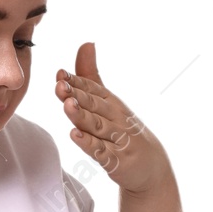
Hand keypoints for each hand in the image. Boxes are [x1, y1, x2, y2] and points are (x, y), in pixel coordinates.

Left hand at [56, 42, 172, 194]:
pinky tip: (75, 136)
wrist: (152, 168)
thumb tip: (86, 43)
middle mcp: (116, 119)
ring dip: (82, 116)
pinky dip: (89, 144)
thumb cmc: (125, 131)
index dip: (77, 82)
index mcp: (113, 104)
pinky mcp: (117, 161)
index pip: (94, 90)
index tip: (60, 74)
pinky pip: (101, 152)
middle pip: (95, 106)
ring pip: (97, 126)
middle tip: (60, 86)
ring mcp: (118, 140)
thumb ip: (92, 76)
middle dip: (78, 95)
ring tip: (67, 106)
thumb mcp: (110, 103)